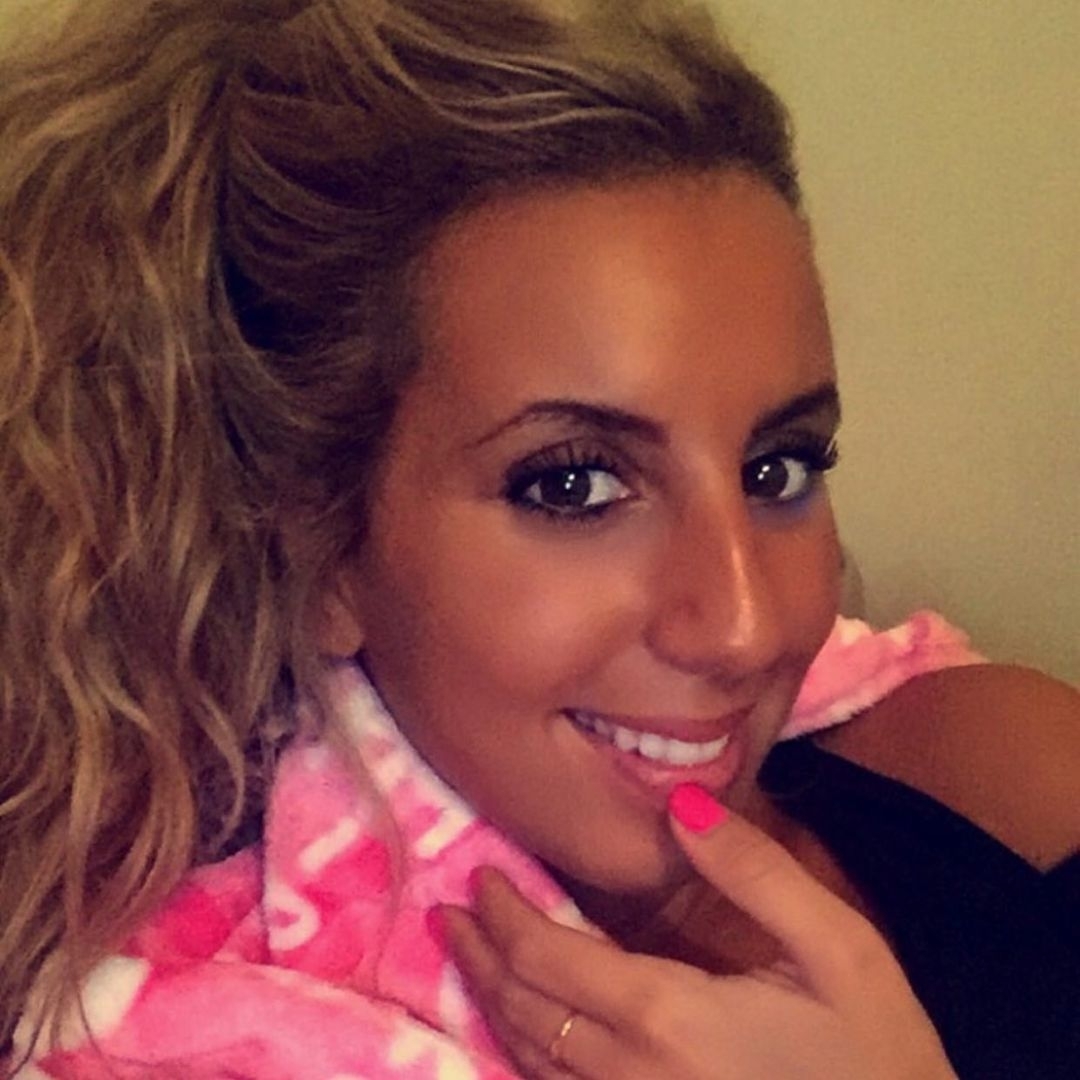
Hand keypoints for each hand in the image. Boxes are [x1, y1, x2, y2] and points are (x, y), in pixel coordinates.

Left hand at [442, 784, 955, 1078]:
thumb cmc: (878, 1058)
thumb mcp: (838, 951)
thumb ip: (756, 872)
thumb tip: (679, 804)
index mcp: (667, 1017)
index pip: (547, 960)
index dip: (503, 915)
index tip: (482, 876)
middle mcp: (629, 1077)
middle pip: (523, 1010)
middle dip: (479, 955)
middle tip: (451, 913)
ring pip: (528, 1061)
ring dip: (490, 1002)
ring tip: (466, 957)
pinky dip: (522, 1055)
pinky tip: (518, 1031)